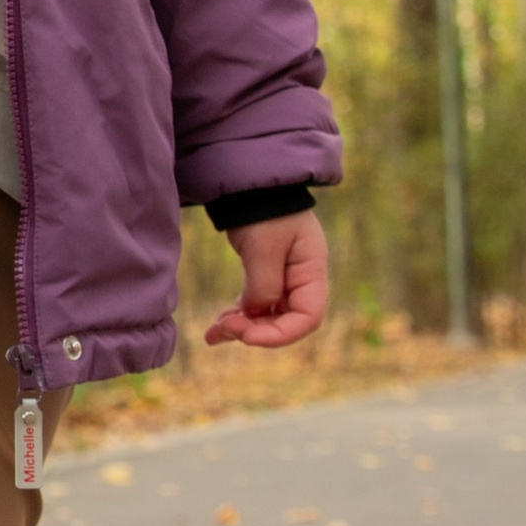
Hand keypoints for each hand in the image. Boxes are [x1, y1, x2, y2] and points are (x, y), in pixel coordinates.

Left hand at [203, 209, 329, 350]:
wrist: (249, 187)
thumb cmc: (264, 212)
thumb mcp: (264, 247)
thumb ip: (264, 285)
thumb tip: (256, 314)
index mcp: (312, 271)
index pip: (308, 317)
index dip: (280, 335)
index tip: (248, 337)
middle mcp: (302, 280)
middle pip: (286, 322)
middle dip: (255, 331)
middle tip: (224, 328)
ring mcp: (284, 280)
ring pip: (267, 318)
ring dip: (241, 328)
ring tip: (213, 334)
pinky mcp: (265, 277)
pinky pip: (255, 306)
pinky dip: (238, 317)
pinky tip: (216, 326)